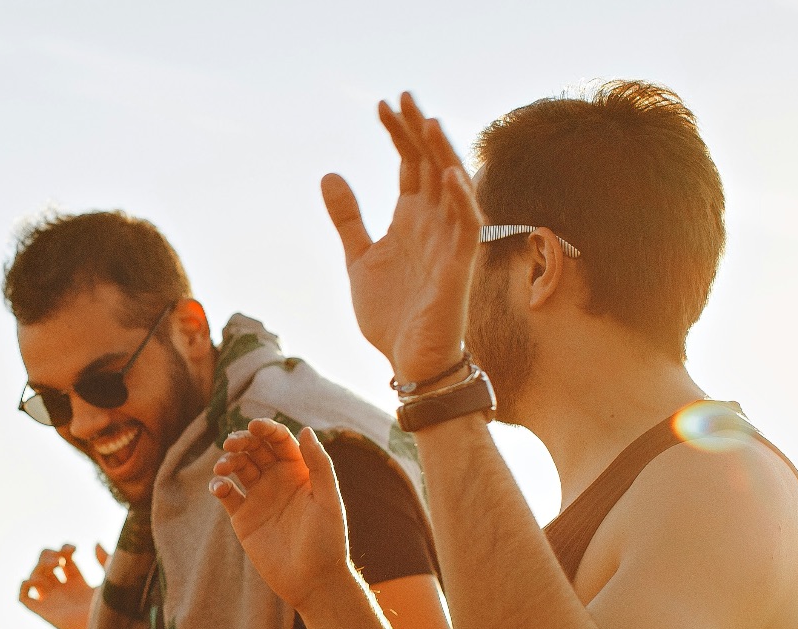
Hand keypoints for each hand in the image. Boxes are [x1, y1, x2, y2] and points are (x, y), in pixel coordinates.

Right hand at [18, 543, 106, 628]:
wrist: (107, 628)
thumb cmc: (113, 607)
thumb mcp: (111, 578)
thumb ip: (105, 559)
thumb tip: (95, 543)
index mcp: (79, 584)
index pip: (64, 561)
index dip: (65, 550)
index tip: (74, 549)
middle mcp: (63, 592)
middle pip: (45, 566)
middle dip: (48, 555)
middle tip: (60, 557)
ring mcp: (53, 601)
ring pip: (34, 577)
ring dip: (40, 566)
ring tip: (56, 565)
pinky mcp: (44, 612)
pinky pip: (24, 597)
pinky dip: (25, 585)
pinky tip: (39, 579)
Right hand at [210, 421, 353, 610]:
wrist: (312, 581)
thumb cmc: (328, 541)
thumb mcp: (329, 500)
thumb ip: (319, 465)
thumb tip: (306, 430)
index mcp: (300, 471)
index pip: (280, 441)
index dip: (267, 429)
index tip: (254, 426)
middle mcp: (278, 480)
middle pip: (255, 449)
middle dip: (242, 441)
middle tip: (232, 443)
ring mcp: (259, 498)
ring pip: (238, 467)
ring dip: (228, 461)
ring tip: (223, 466)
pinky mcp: (243, 517)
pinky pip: (226, 494)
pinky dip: (219, 486)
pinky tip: (219, 488)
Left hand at [322, 92, 481, 381]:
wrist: (410, 362)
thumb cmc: (392, 314)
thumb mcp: (359, 259)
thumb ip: (348, 218)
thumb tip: (329, 174)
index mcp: (412, 219)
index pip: (410, 164)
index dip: (398, 134)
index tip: (381, 105)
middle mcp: (434, 223)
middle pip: (431, 165)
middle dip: (418, 131)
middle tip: (402, 96)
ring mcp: (449, 242)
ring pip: (452, 188)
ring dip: (441, 155)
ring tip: (426, 122)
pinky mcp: (460, 268)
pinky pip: (468, 227)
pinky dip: (462, 200)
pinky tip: (449, 175)